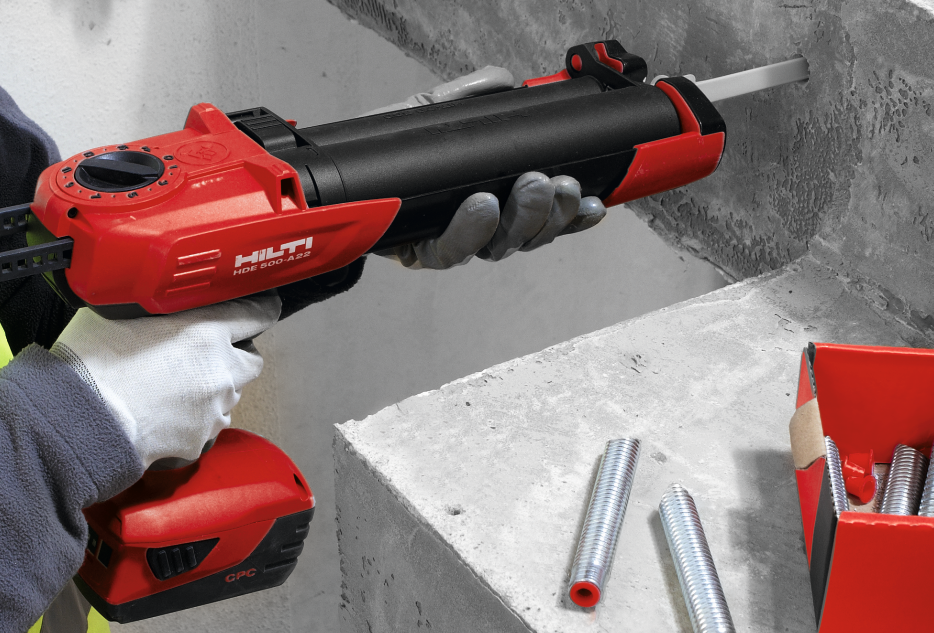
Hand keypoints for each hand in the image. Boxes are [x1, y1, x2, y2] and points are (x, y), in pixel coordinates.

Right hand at [51, 294, 281, 468]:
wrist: (82, 420)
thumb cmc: (91, 366)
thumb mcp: (118, 316)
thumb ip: (149, 311)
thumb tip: (146, 305)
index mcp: (203, 332)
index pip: (254, 314)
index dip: (260, 310)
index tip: (264, 309)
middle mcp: (218, 372)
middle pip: (251, 361)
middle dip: (235, 356)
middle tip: (208, 354)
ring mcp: (212, 409)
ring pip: (230, 396)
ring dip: (214, 390)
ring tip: (178, 389)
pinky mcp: (200, 439)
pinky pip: (208, 426)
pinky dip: (195, 420)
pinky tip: (167, 415)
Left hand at [366, 68, 606, 269]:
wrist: (335, 175)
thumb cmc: (387, 153)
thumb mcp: (432, 116)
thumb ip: (471, 98)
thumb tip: (506, 81)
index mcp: (492, 204)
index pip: (544, 220)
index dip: (574, 218)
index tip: (598, 203)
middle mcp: (475, 231)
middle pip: (528, 238)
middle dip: (551, 212)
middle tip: (559, 185)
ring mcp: (448, 244)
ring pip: (498, 248)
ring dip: (522, 219)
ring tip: (530, 187)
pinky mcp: (416, 251)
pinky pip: (449, 250)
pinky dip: (469, 228)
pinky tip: (482, 204)